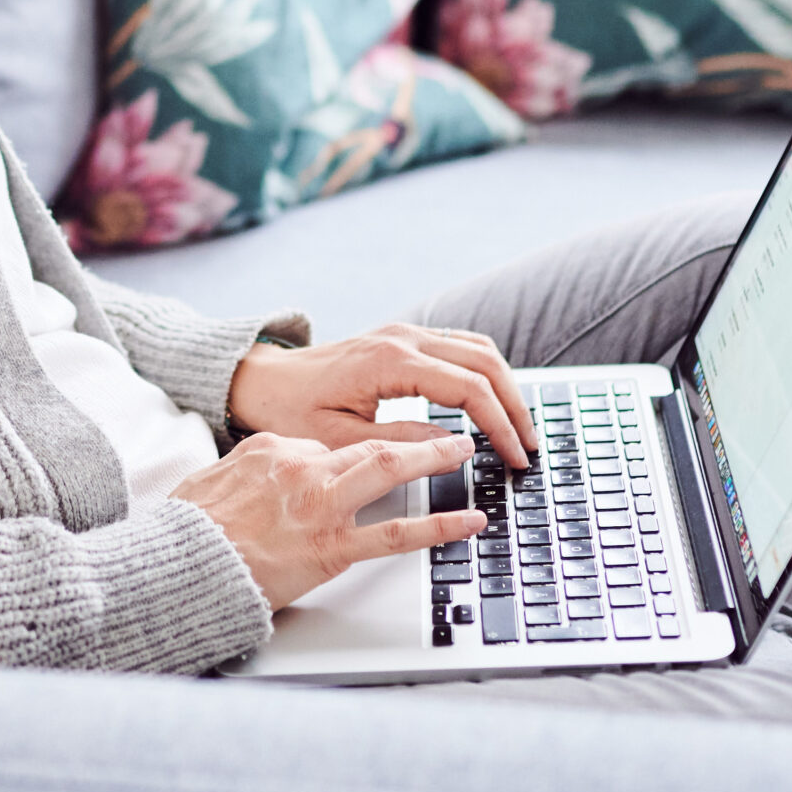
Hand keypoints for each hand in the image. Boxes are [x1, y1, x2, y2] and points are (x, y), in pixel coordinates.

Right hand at [171, 431, 487, 609]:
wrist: (178, 566)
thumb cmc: (188, 530)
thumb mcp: (212, 480)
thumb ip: (247, 469)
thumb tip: (262, 472)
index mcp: (272, 449)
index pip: (326, 445)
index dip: (352, 458)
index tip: (368, 466)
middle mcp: (302, 468)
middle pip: (370, 444)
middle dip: (414, 440)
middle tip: (448, 439)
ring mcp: (320, 506)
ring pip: (389, 469)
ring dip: (433, 459)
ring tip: (465, 454)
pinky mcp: (330, 548)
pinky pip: (396, 535)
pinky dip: (439, 526)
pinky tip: (468, 523)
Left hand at [227, 323, 538, 469]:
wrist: (262, 380)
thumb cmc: (292, 410)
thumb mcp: (341, 441)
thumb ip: (399, 444)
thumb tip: (454, 448)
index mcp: (390, 362)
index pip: (469, 388)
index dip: (500, 425)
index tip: (515, 458)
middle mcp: (403, 338)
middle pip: (485, 362)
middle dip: (515, 405)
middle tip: (529, 447)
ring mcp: (404, 333)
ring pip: (478, 348)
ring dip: (505, 385)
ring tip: (518, 428)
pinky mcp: (403, 339)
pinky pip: (460, 346)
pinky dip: (485, 372)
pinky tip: (492, 402)